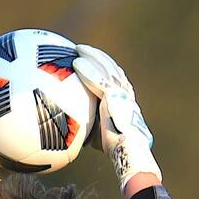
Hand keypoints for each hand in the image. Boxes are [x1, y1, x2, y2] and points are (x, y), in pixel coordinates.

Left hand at [72, 44, 161, 192]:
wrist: (128, 150)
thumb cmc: (115, 147)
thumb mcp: (100, 132)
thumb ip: (89, 124)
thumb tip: (70, 127)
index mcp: (124, 99)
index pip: (115, 77)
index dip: (103, 67)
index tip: (92, 60)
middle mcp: (125, 92)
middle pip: (111, 67)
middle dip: (97, 56)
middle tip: (82, 49)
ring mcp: (121, 92)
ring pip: (105, 67)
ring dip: (92, 56)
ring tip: (78, 49)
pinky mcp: (114, 96)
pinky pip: (98, 79)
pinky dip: (87, 70)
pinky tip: (76, 62)